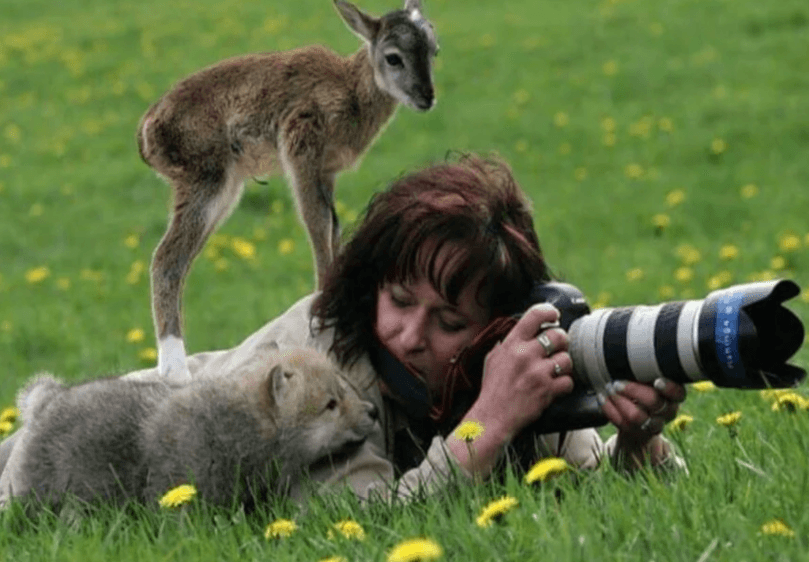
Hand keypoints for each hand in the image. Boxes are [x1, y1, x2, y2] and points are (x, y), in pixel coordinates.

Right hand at [473, 303, 574, 439]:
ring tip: (554, 371)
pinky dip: (564, 385)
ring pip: (566, 359)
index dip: (550, 312)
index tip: (554, 316)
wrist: (492, 417)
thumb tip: (525, 330)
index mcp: (512, 344)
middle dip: (561, 342)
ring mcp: (537, 373)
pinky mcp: (547, 391)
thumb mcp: (493, 358)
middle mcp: (525, 355)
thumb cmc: (493, 389)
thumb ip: (508, 343)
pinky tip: (555, 387)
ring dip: (563, 366)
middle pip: (559, 335)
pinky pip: (568, 381)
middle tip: (557, 348)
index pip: (535, 315)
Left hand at [601, 377, 686, 466]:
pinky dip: (609, 409)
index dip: (668, 388)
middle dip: (633, 390)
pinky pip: (623, 423)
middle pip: (654, 402)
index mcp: (674, 395)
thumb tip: (634, 355)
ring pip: (637, 416)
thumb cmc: (643, 388)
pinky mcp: (638, 432)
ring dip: (619, 400)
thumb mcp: (649, 378)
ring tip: (608, 389)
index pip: (678, 393)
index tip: (656, 381)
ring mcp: (654, 424)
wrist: (636, 417)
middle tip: (617, 382)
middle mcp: (667, 411)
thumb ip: (647, 370)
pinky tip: (603, 399)